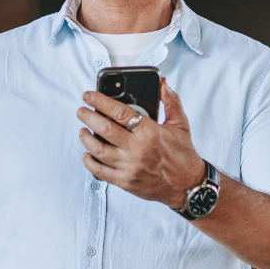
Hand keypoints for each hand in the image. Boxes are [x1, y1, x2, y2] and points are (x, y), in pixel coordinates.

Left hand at [78, 79, 204, 207]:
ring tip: (83, 131)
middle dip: (88, 117)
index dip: (100, 101)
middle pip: (104, 129)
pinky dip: (89, 161)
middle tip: (81, 111)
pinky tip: (87, 154)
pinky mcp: (125, 181)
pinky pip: (99, 171)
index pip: (119, 112)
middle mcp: (137, 149)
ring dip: (86, 138)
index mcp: (150, 132)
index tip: (89, 96)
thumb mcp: (180, 124)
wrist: (187, 186)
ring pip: (98, 150)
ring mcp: (129, 167)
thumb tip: (162, 82)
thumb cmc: (183, 154)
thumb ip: (171, 101)